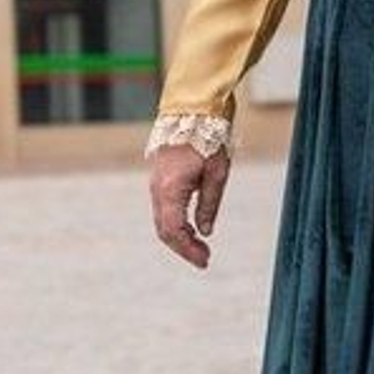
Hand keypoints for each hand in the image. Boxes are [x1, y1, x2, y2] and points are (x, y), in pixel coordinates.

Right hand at [149, 144, 230, 269]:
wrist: (193, 113)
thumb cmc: (208, 140)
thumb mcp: (217, 174)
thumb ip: (209, 204)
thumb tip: (205, 231)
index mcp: (170, 190)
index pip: (173, 230)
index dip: (187, 249)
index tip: (204, 260)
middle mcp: (157, 190)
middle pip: (164, 230)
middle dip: (183, 247)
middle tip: (205, 258)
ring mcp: (156, 186)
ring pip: (162, 222)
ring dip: (180, 237)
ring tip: (201, 247)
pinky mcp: (160, 182)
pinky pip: (164, 211)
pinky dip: (176, 224)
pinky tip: (192, 229)